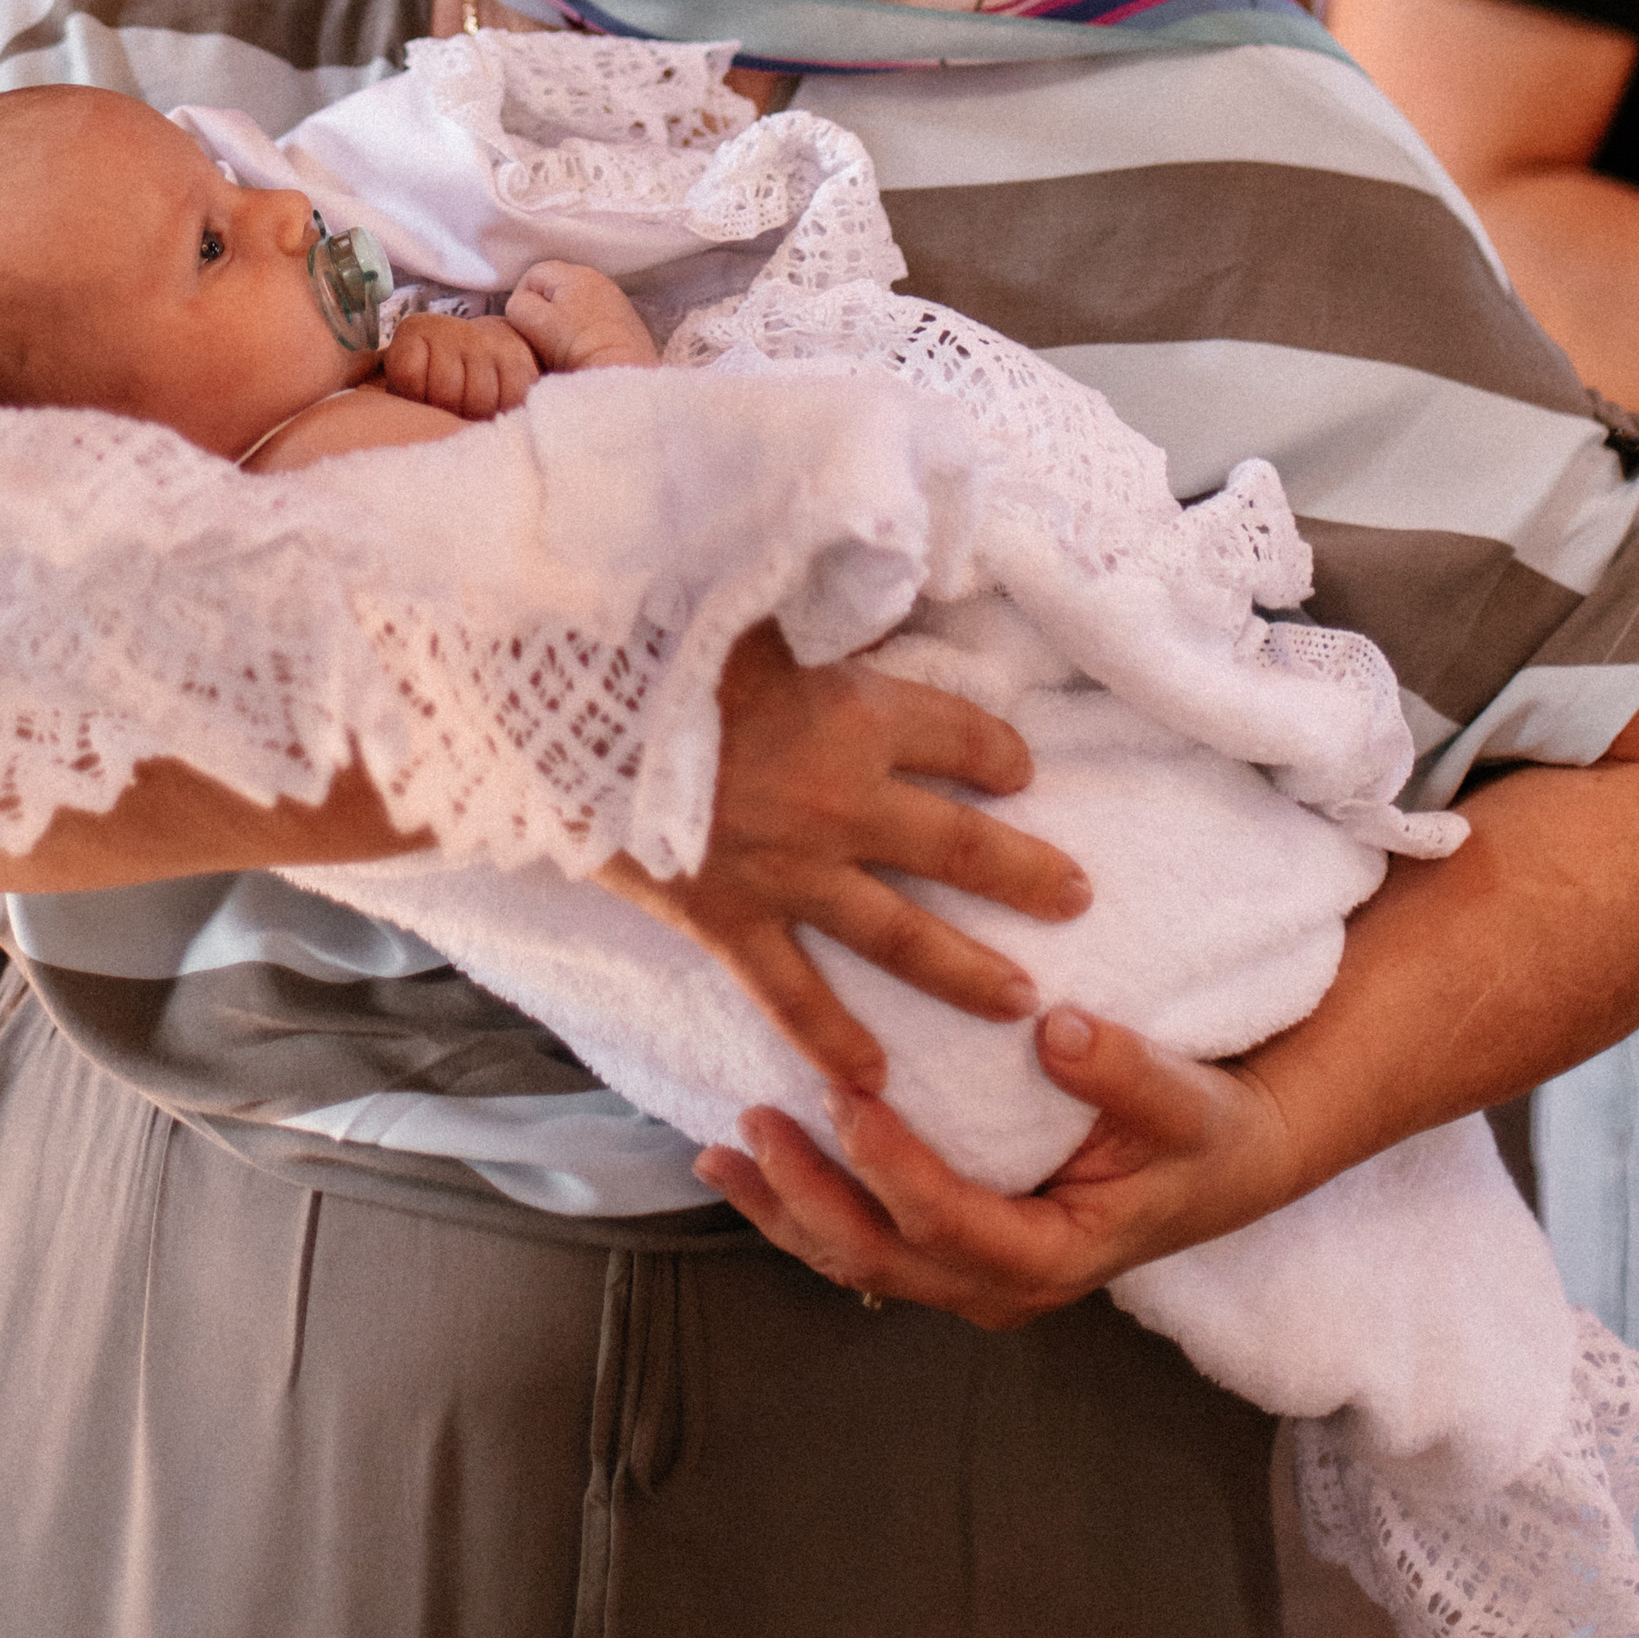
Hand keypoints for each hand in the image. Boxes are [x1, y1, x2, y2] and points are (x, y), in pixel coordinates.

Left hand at [381, 308, 541, 416]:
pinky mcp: (516, 359)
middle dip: (447, 411)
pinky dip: (504, 410)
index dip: (415, 398)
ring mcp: (485, 344)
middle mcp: (449, 330)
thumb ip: (384, 391)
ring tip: (471, 410)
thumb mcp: (408, 374)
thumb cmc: (439, 374)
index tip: (421, 399)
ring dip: (476, 414)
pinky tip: (496, 406)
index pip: (407, 375)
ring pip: (478, 399)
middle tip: (449, 410)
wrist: (491, 348)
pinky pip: (510, 398)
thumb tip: (362, 411)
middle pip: (445, 392)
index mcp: (414, 333)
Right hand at [506, 259, 659, 369]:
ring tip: (565, 348)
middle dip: (545, 311)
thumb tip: (521, 305)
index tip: (527, 328)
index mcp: (575, 273)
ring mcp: (614, 301)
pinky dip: (585, 333)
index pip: (533, 275)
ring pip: (574, 305)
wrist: (621, 376)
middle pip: (555, 288)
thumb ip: (518, 304)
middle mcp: (598, 280)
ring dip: (565, 323)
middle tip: (544, 339)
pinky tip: (585, 351)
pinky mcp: (626, 323)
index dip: (522, 301)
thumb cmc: (577, 347)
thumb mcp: (533, 322)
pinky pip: (594, 321)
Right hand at [600, 621, 1091, 1089]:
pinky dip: (833, 1042)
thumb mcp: (755, 599)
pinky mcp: (730, 921)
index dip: (1002, 753)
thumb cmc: (659, 639)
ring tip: (1018, 999)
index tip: (1022, 768)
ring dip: (966, 973)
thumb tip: (868, 556)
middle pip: (962, 850)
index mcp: (857, 715)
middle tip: (1075, 897)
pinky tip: (874, 1081)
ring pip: (903, 937)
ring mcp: (789, 874)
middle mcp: (843, 803)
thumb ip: (821, 595)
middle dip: (1028, 876)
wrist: (563, 712)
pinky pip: (793, 997)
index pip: (965, 739)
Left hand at [694, 1007, 1303, 1329]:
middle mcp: (1001, 1283)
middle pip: (880, 1259)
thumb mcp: (1185, 1101)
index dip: (890, 1167)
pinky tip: (750, 1166)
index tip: (844, 1095)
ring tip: (719, 1151)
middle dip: (805, 1197)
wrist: (1223, 1163)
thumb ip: (1126, 1073)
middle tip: (750, 1124)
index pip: (949, 1224)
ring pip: (856, 1262)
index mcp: (1052, 1256)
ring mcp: (971, 1274)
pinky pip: (865, 1240)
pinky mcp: (952, 1248)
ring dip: (784, 1210)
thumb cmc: (1202, 1131)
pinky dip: (802, 1206)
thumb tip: (1062, 1030)